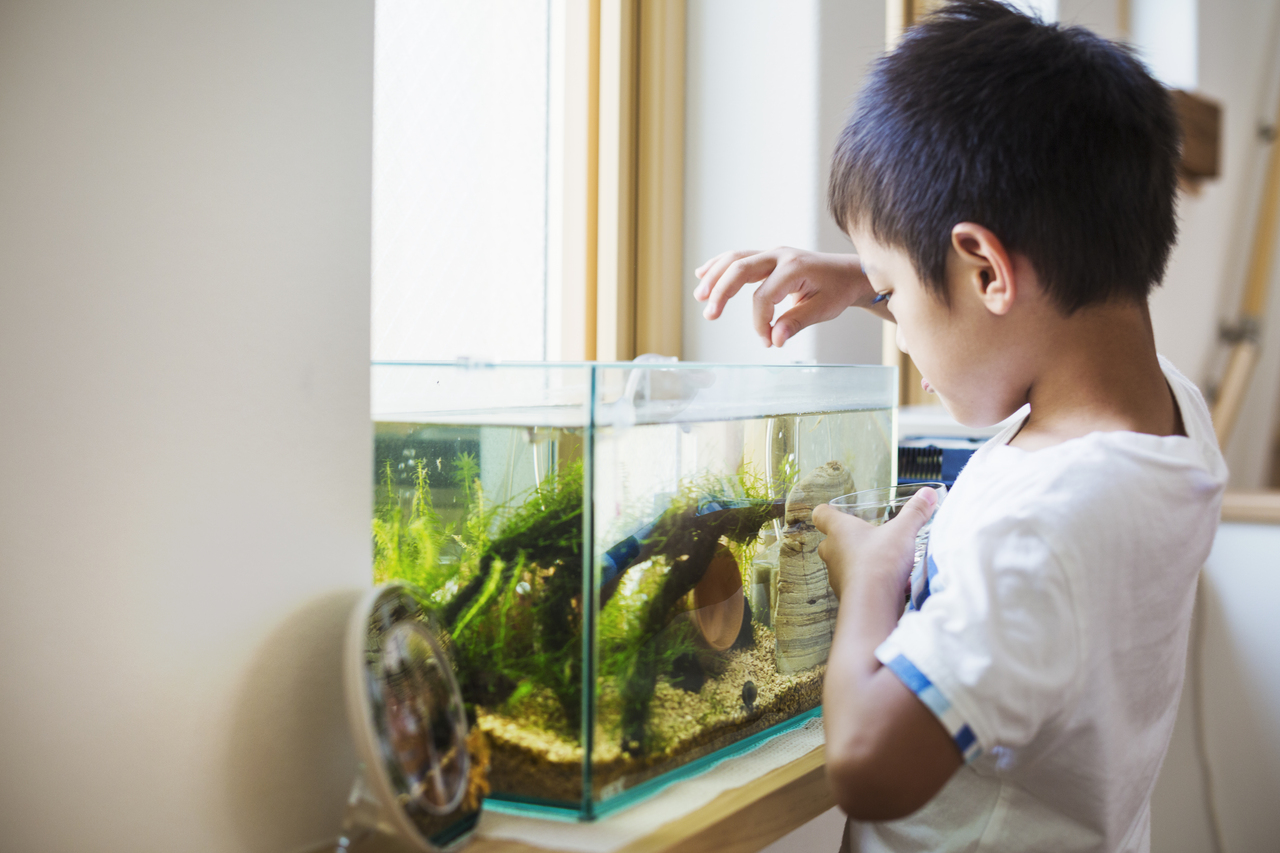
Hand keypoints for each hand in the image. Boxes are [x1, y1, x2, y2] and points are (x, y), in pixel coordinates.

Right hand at [693, 248, 872, 347]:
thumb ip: (797, 322)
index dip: (759, 322)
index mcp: (794, 268)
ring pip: (735, 259)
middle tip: (709, 315)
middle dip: (722, 292)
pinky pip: (738, 257)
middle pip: (741, 268)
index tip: (766, 341)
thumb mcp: (824, 309)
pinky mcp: (767, 258)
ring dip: (714, 276)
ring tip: (699, 296)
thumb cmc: (837, 290)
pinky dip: (720, 266)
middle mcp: (780, 255)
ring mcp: (772, 254)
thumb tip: (775, 340)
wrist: (848, 273)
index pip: (764, 296)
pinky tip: (702, 274)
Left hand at [812, 489, 937, 599]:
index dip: (827, 511)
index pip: (821, 514)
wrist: (873, 603)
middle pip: (830, 541)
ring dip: (860, 562)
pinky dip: (871, 583)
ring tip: (883, 561)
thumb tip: (929, 493)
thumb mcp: (903, 531)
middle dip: (846, 539)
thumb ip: (915, 512)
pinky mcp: (847, 595)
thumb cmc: (880, 560)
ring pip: (844, 564)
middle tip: (867, 538)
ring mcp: (837, 576)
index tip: (835, 510)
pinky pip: (858, 584)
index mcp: (839, 530)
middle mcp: (832, 552)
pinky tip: (893, 584)